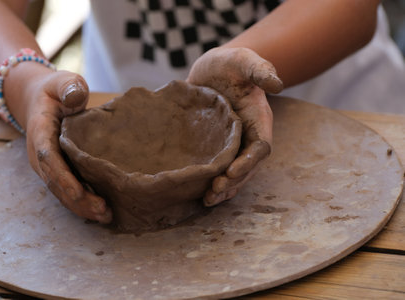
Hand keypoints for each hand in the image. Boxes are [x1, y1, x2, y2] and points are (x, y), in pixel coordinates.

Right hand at [22, 70, 111, 222]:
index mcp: (40, 133)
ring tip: (105, 216)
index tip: (79, 193)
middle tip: (103, 211)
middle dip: (78, 200)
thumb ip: (68, 87)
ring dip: (81, 207)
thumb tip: (76, 96)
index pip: (48, 158)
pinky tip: (99, 211)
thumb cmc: (56, 91)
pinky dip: (81, 203)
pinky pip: (66, 190)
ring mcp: (46, 166)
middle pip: (55, 182)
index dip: (63, 178)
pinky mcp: (56, 171)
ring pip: (60, 192)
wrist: (40, 101)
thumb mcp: (62, 82)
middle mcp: (39, 155)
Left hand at [187, 47, 282, 205]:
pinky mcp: (217, 146)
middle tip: (213, 193)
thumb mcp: (244, 60)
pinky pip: (220, 168)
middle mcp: (249, 135)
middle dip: (234, 182)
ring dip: (224, 189)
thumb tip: (277, 84)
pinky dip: (214, 182)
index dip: (248, 162)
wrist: (214, 68)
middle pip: (248, 166)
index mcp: (259, 119)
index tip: (230, 172)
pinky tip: (201, 194)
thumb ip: (260, 69)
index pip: (260, 147)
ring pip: (235, 172)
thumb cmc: (231, 63)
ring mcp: (233, 143)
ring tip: (207, 201)